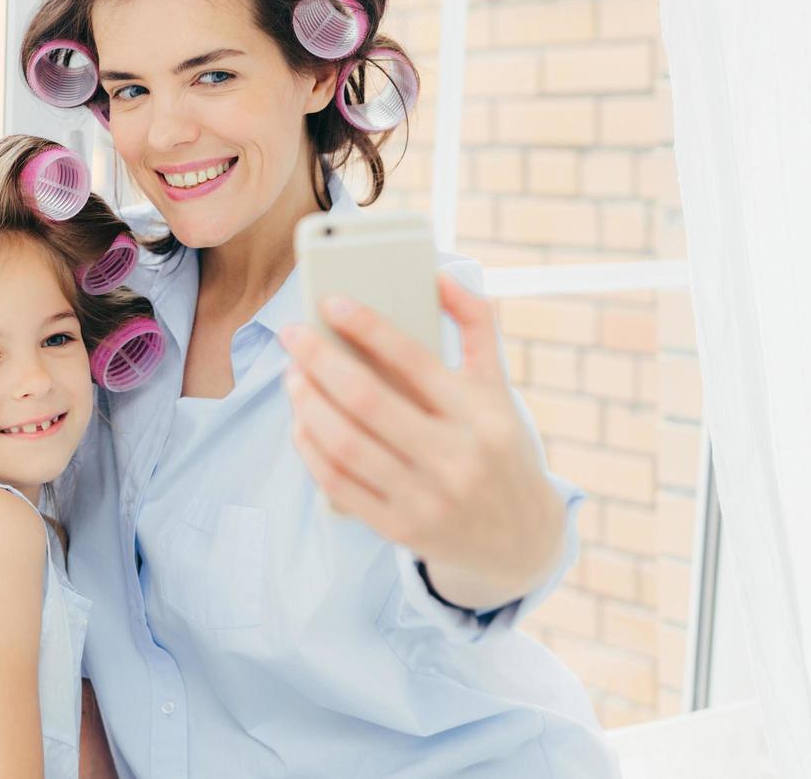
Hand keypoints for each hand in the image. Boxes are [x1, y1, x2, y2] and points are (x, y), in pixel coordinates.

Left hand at [278, 271, 564, 610]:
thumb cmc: (497, 444)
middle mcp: (457, 457)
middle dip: (319, 359)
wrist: (519, 537)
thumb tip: (439, 273)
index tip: (329, 300)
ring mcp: (427, 498)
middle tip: (292, 333)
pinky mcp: (401, 529)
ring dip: (307, 403)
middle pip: (367, 400)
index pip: (415, 358)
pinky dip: (310, 448)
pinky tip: (300, 421)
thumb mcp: (498, 386)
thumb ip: (476, 324)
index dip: (367, 326)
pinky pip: (339, 483)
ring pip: (346, 443)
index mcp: (482, 413)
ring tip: (292, 375)